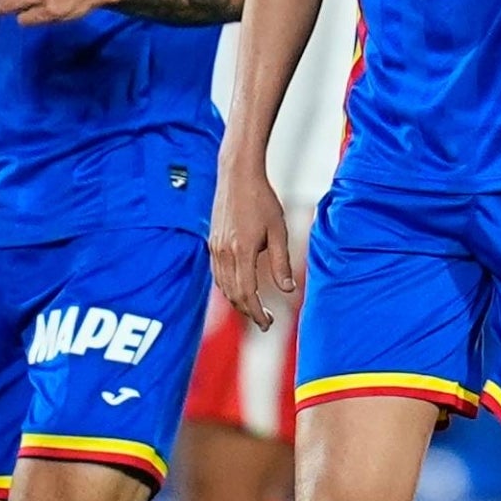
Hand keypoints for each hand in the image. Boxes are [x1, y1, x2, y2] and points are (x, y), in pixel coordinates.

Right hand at [210, 156, 296, 329]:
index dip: (257, 313)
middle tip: (265, 321)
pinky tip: (241, 288)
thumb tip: (288, 290)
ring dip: (238, 301)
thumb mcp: (278, 231)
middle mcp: (224, 253)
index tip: (268, 324)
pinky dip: (229, 287)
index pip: (247, 294)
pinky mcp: (212, 242)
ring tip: (255, 308)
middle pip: (233, 295)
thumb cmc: (262, 200)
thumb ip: (281, 262)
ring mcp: (215, 248)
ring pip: (223, 286)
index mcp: (241, 251)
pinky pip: (218, 274)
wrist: (238, 176)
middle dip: (248, 312)